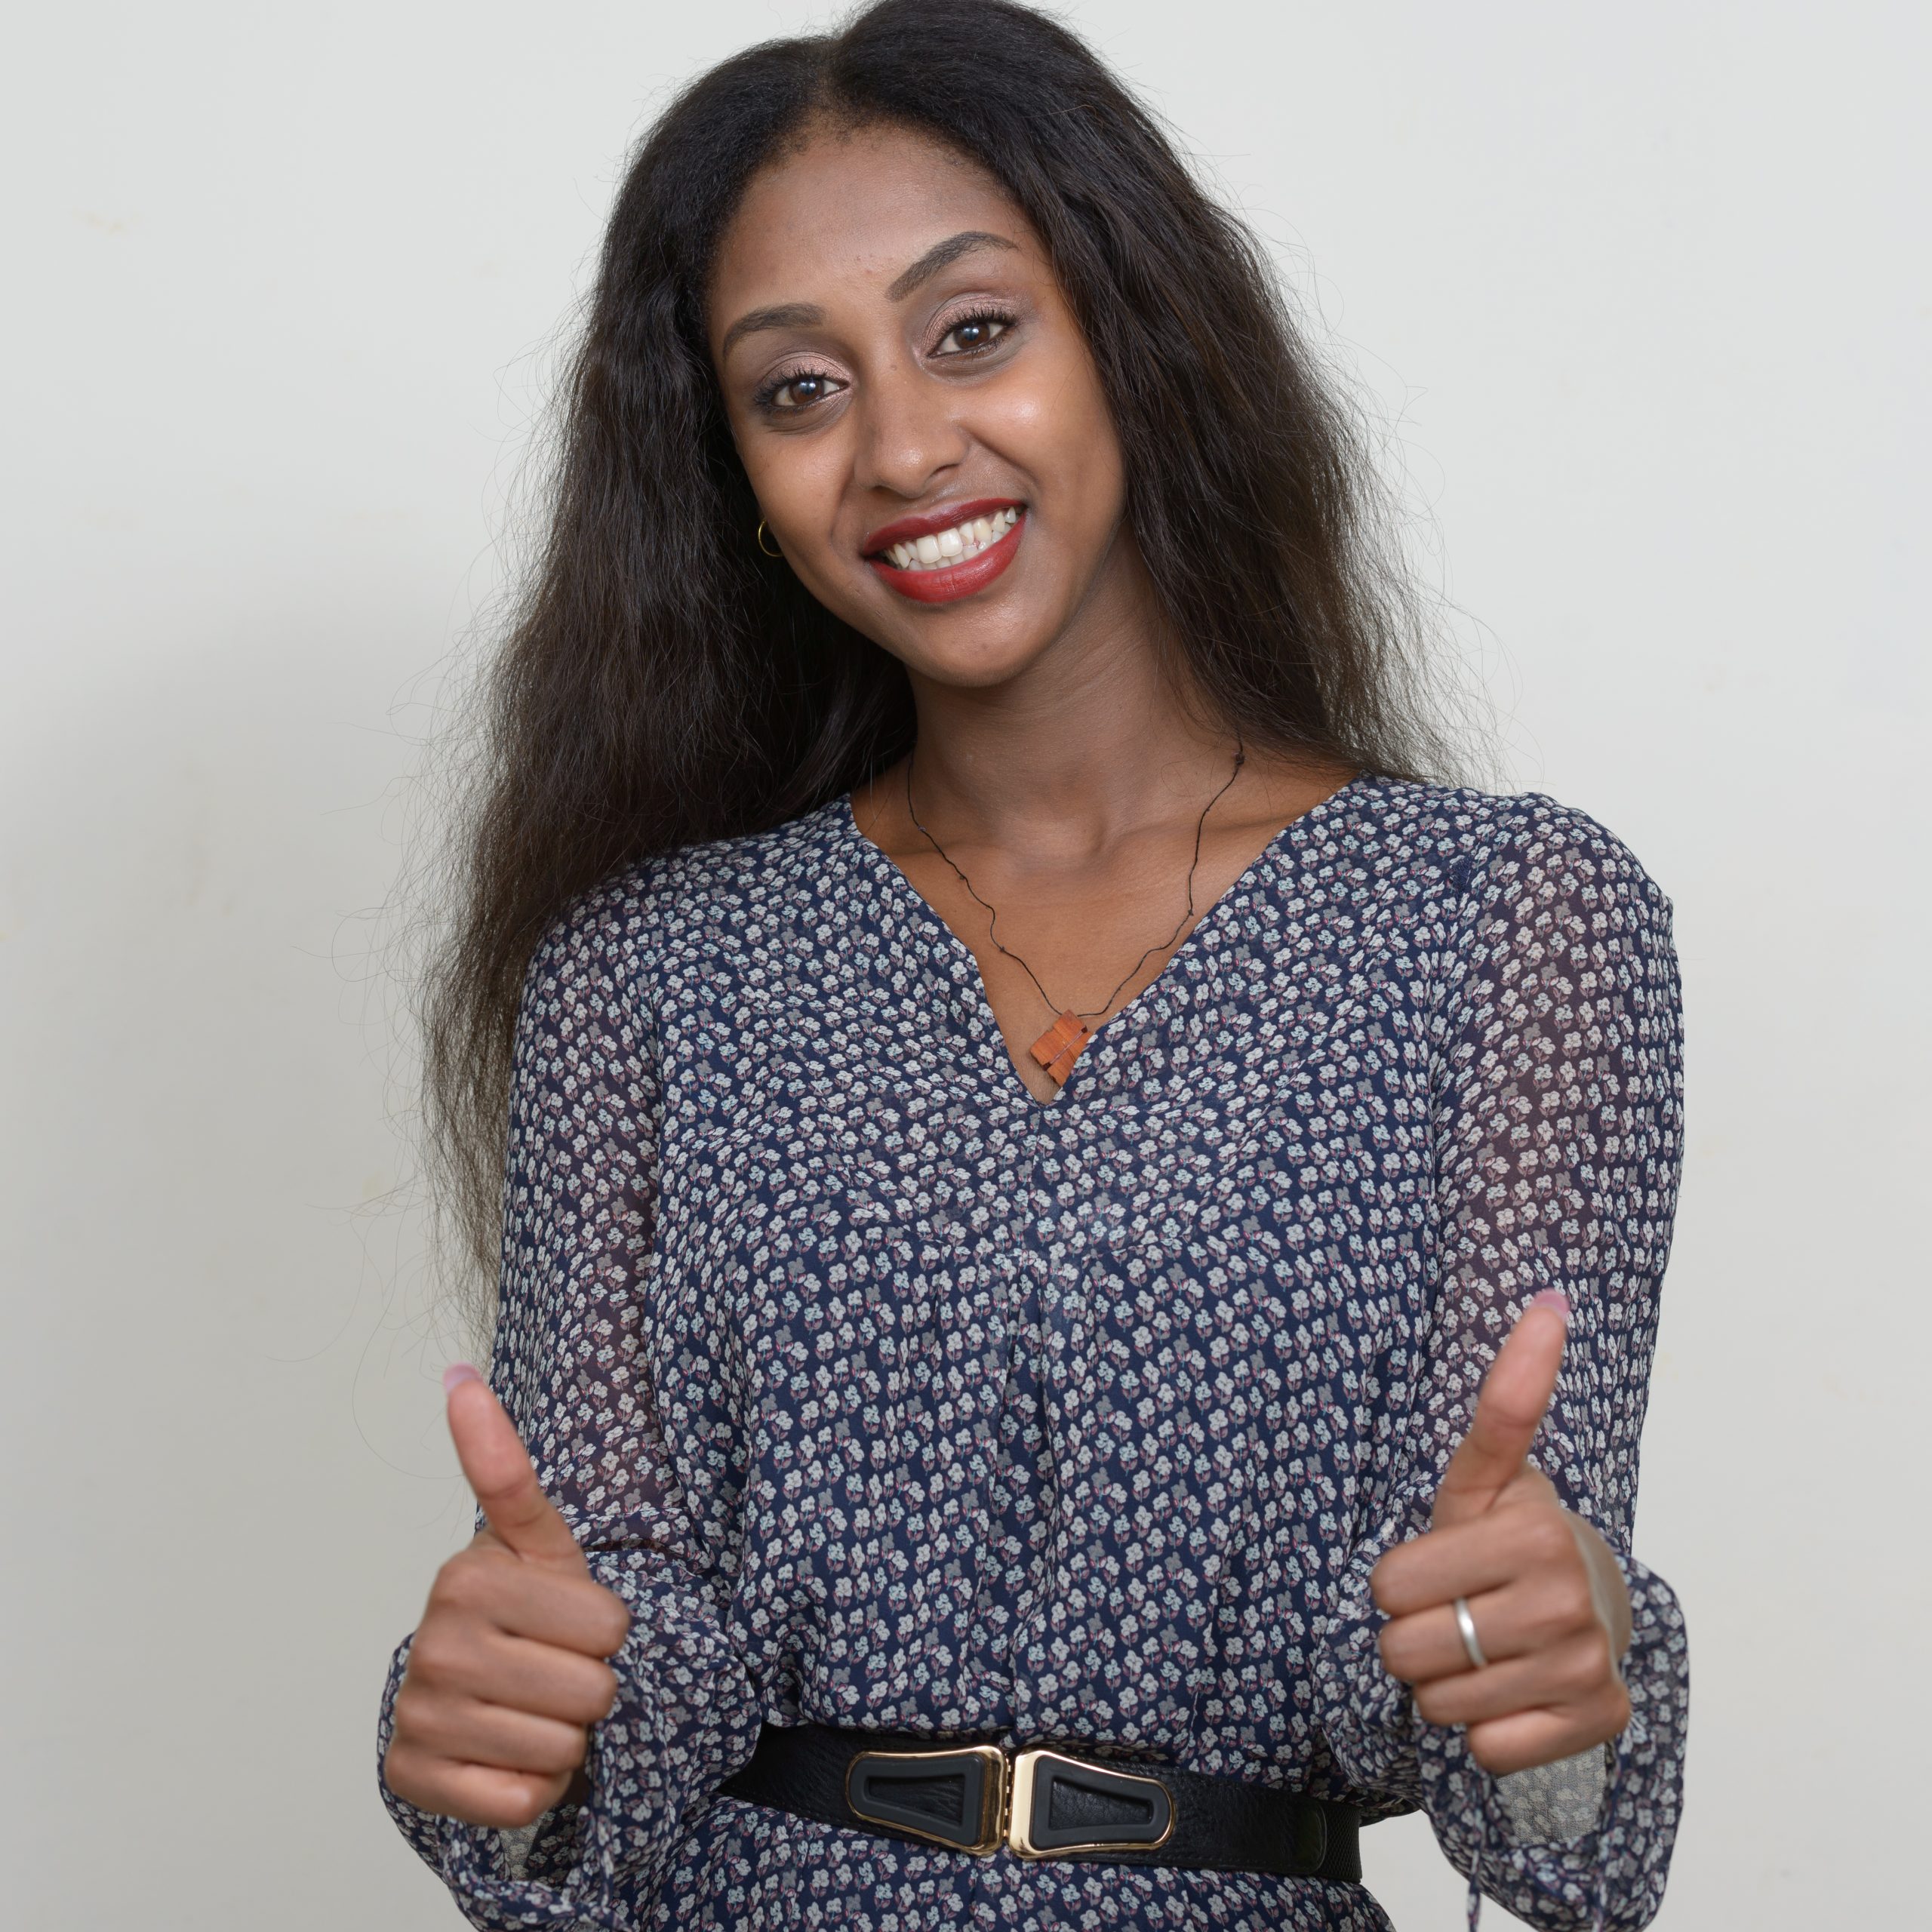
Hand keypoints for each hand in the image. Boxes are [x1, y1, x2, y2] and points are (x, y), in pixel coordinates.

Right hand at [382, 1366, 631, 1828]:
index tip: (569, 1618)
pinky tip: (506, 1753)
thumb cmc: (523, 1610)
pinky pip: (524, 1800)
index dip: (607, 1630)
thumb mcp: (536, 1540)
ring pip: (562, 1749)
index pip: (610, 1628)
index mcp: (468, 1576)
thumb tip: (459, 1375)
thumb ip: (504, 1465)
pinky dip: (531, 1788)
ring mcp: (420, 1715)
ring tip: (530, 1708)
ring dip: (563, 1739)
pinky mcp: (415, 1780)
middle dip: (590, 1688)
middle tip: (553, 1669)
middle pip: (592, 1692)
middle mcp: (435, 1644)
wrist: (467, 1697)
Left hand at [1371, 1293, 1632, 1775]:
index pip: (1390, 1585)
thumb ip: (1507, 1397)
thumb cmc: (1512, 1535)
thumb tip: (1549, 1301)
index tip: (1435, 1564)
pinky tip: (1510, 1692)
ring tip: (1481, 1646)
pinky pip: (1488, 1750)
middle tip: (1455, 1609)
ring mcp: (1587, 1666)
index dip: (1397, 1580)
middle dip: (1413, 1633)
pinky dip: (1483, 1731)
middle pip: (1406, 1649)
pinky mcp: (1599, 1722)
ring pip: (1440, 1704)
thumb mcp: (1488, 1472)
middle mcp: (1569, 1601)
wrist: (1590, 1603)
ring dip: (1444, 1683)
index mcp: (1534, 1532)